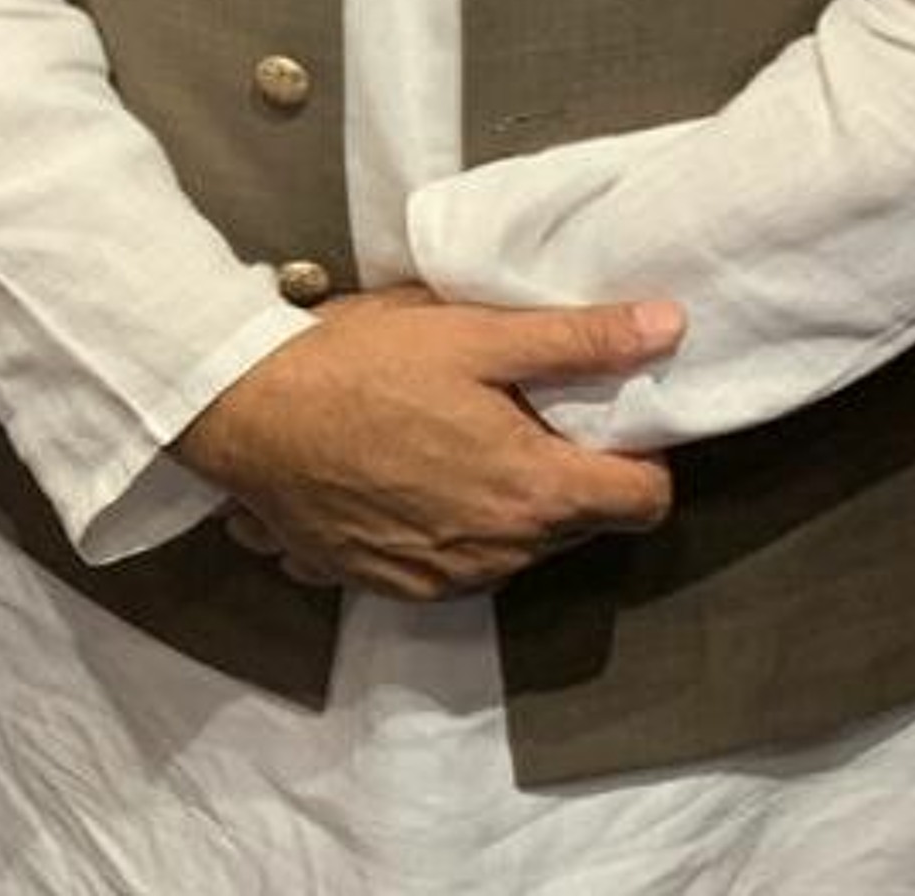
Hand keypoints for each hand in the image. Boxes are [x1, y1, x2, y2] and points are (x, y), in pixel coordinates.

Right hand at [175, 283, 683, 599]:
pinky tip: (410, 470)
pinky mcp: (395, 587)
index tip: (605, 416)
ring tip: (457, 433)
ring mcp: (445, 580)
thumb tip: (669, 327)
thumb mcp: (469, 332)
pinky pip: (458, 563)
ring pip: (519, 547)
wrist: (245, 414)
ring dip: (509, 500)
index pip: (645, 503)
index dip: (641, 456)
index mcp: (532, 493)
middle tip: (520, 407)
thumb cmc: (358, 363)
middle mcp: (500, 556)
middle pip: (581, 523)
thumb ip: (575, 338)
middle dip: (567, 470)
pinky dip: (454, 524)